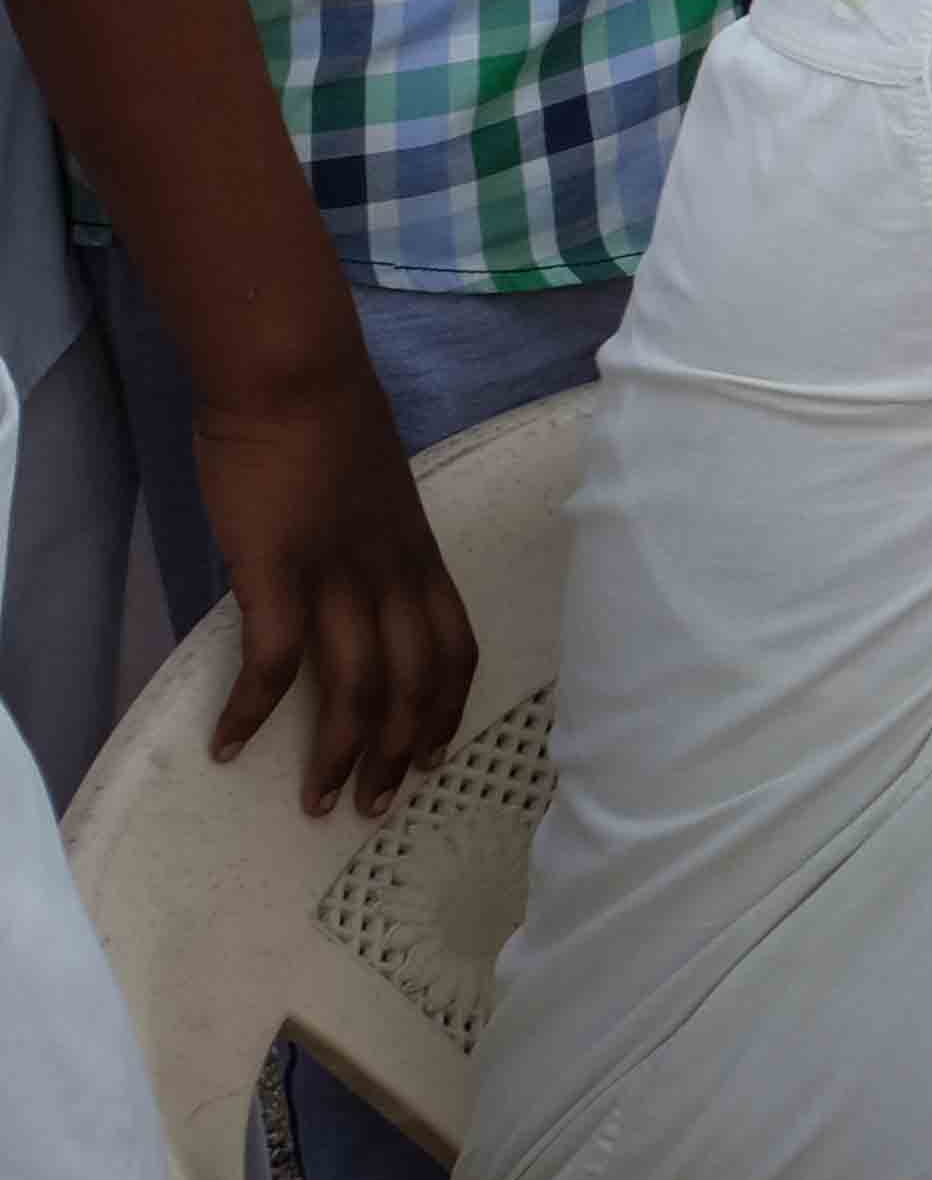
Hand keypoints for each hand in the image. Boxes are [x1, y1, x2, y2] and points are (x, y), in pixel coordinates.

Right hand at [194, 367, 475, 818]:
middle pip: (415, 683)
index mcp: (420, 555)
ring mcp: (338, 574)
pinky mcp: (279, 570)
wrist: (293, 374)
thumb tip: (355, 579)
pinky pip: (275, 661)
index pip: (456, 648)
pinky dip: (253, 710)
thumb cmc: (329, 421)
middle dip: (400, 754)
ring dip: (338, 753)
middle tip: (375, 806)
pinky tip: (227, 744)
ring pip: (357, 686)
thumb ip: (374, 544)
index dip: (448, 709)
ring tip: (316, 801)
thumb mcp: (377, 492)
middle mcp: (392, 574)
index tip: (435, 755)